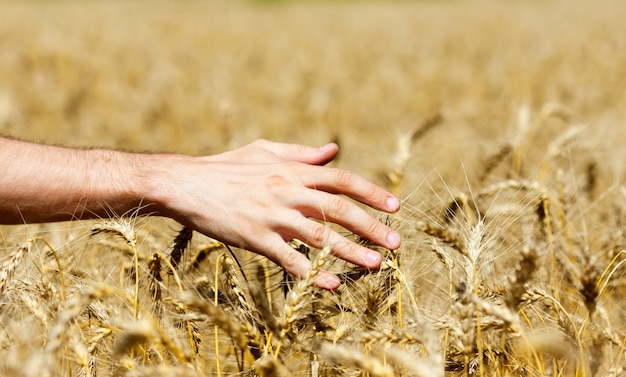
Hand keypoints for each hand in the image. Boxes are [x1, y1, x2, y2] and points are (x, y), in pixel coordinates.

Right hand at [149, 139, 400, 288]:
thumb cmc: (226, 167)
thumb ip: (301, 152)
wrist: (185, 184)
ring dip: (351, 251)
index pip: (342, 179)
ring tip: (377, 264)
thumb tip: (333, 150)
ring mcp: (272, 216)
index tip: (395, 206)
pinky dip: (313, 273)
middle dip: (371, 226)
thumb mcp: (264, 151)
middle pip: (339, 209)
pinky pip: (290, 259)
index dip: (372, 192)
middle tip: (396, 243)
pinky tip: (332, 284)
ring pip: (321, 236)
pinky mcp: (255, 238)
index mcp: (293, 170)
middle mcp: (288, 191)